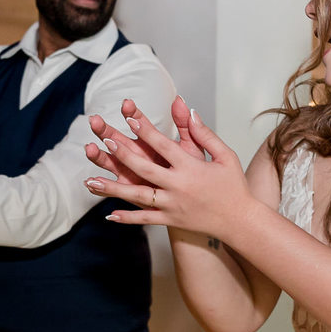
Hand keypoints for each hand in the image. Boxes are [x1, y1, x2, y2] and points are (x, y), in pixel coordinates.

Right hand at [84, 96, 202, 186]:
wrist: (192, 199)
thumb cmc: (192, 172)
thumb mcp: (190, 148)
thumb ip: (185, 125)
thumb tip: (179, 99)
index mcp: (150, 142)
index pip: (138, 123)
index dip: (132, 114)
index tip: (127, 104)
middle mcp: (135, 154)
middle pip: (116, 139)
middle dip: (105, 130)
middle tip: (95, 120)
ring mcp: (128, 171)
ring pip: (109, 161)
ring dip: (97, 155)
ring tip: (89, 149)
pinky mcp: (127, 189)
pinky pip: (110, 188)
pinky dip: (99, 187)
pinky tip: (90, 183)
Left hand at [84, 101, 257, 240]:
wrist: (240, 221)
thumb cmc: (234, 185)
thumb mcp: (225, 155)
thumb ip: (204, 134)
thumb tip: (189, 110)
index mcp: (191, 168)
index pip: (163, 145)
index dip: (144, 130)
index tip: (128, 117)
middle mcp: (179, 186)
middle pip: (145, 168)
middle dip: (123, 154)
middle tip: (104, 139)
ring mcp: (173, 206)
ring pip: (138, 195)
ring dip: (113, 188)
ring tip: (90, 182)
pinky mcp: (171, 221)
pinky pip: (145, 219)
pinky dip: (126, 218)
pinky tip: (108, 214)